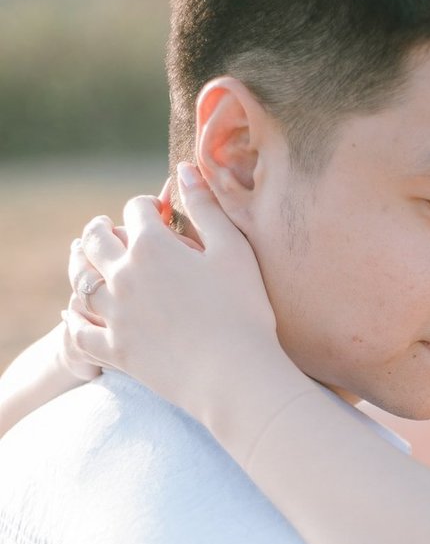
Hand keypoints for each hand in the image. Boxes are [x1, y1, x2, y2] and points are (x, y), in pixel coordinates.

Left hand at [64, 165, 285, 429]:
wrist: (234, 374)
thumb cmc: (243, 310)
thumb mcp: (233, 250)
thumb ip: (207, 207)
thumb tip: (185, 169)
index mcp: (153, 246)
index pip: (137, 209)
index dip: (146, 205)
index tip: (155, 211)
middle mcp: (124, 275)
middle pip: (96, 240)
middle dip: (101, 228)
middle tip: (105, 227)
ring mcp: (116, 314)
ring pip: (81, 281)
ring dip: (79, 266)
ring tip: (84, 260)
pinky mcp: (116, 349)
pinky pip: (80, 332)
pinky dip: (73, 321)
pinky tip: (72, 314)